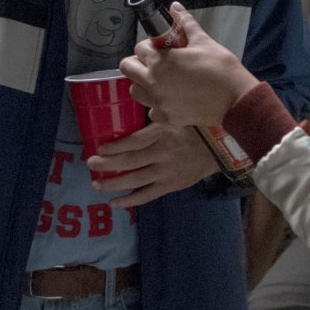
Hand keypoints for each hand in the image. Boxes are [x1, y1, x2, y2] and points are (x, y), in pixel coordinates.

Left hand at [90, 122, 217, 208]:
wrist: (219, 149)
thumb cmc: (195, 128)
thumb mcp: (176, 116)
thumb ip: (156, 116)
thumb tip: (135, 106)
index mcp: (162, 133)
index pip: (134, 141)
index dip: (115, 146)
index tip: (99, 147)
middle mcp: (162, 153)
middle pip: (129, 161)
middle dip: (107, 164)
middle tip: (90, 164)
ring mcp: (165, 172)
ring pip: (135, 179)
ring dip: (113, 183)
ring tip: (96, 184)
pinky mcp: (170, 185)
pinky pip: (147, 195)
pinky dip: (130, 200)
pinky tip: (114, 203)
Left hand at [120, 2, 257, 128]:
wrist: (236, 99)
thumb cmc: (220, 67)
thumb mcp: (203, 41)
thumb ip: (185, 23)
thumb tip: (175, 7)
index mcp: (159, 62)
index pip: (139, 48)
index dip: (150, 45)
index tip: (161, 48)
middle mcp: (152, 83)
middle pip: (128, 68)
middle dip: (140, 62)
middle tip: (157, 62)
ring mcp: (158, 103)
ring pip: (136, 91)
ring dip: (144, 83)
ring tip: (161, 80)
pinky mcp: (166, 119)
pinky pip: (151, 111)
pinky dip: (157, 105)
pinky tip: (171, 98)